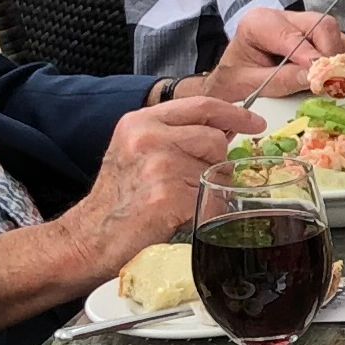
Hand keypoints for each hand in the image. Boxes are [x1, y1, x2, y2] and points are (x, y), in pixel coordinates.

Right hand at [51, 94, 269, 290]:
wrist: (89, 238)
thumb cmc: (117, 199)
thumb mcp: (137, 151)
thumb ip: (175, 134)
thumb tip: (226, 129)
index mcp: (141, 122)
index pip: (202, 105)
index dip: (234, 113)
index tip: (255, 122)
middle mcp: (148, 138)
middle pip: (214, 140)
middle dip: (214, 163)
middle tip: (189, 183)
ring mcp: (159, 166)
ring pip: (216, 172)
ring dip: (208, 190)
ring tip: (178, 201)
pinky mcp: (168, 197)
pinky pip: (210, 201)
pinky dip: (204, 213)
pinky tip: (178, 217)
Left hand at [200, 6, 344, 103]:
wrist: (229, 81)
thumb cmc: (233, 80)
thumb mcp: (247, 84)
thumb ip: (278, 80)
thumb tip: (311, 77)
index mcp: (258, 23)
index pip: (291, 34)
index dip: (309, 54)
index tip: (322, 74)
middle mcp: (283, 18)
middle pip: (320, 25)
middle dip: (330, 52)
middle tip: (332, 80)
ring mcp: (301, 25)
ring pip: (333, 32)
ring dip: (340, 55)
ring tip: (341, 78)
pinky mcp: (313, 37)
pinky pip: (337, 40)